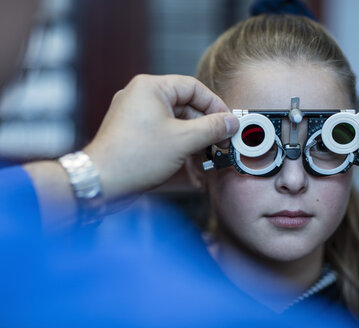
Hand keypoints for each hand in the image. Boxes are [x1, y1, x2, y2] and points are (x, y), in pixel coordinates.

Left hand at [84, 74, 238, 200]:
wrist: (101, 183)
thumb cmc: (134, 157)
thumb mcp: (183, 140)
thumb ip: (212, 128)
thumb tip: (231, 122)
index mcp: (151, 87)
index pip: (193, 88)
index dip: (215, 105)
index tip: (228, 122)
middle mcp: (141, 97)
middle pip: (186, 106)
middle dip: (206, 128)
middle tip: (221, 143)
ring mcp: (137, 116)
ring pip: (177, 123)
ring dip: (195, 141)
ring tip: (208, 159)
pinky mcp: (135, 134)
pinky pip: (165, 135)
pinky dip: (180, 148)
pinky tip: (192, 168)